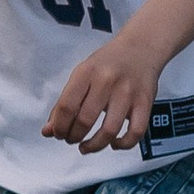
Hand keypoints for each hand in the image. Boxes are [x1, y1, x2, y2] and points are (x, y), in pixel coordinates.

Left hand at [44, 31, 176, 155]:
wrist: (141, 47)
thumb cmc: (108, 62)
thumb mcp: (82, 73)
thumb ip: (65, 102)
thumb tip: (49, 130)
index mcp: (86, 72)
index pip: (66, 106)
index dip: (58, 126)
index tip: (57, 133)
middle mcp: (106, 81)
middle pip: (85, 120)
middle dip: (73, 136)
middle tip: (70, 139)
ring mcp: (127, 93)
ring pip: (109, 131)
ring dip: (94, 145)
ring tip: (86, 146)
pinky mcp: (145, 103)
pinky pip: (135, 132)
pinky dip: (123, 144)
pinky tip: (114, 144)